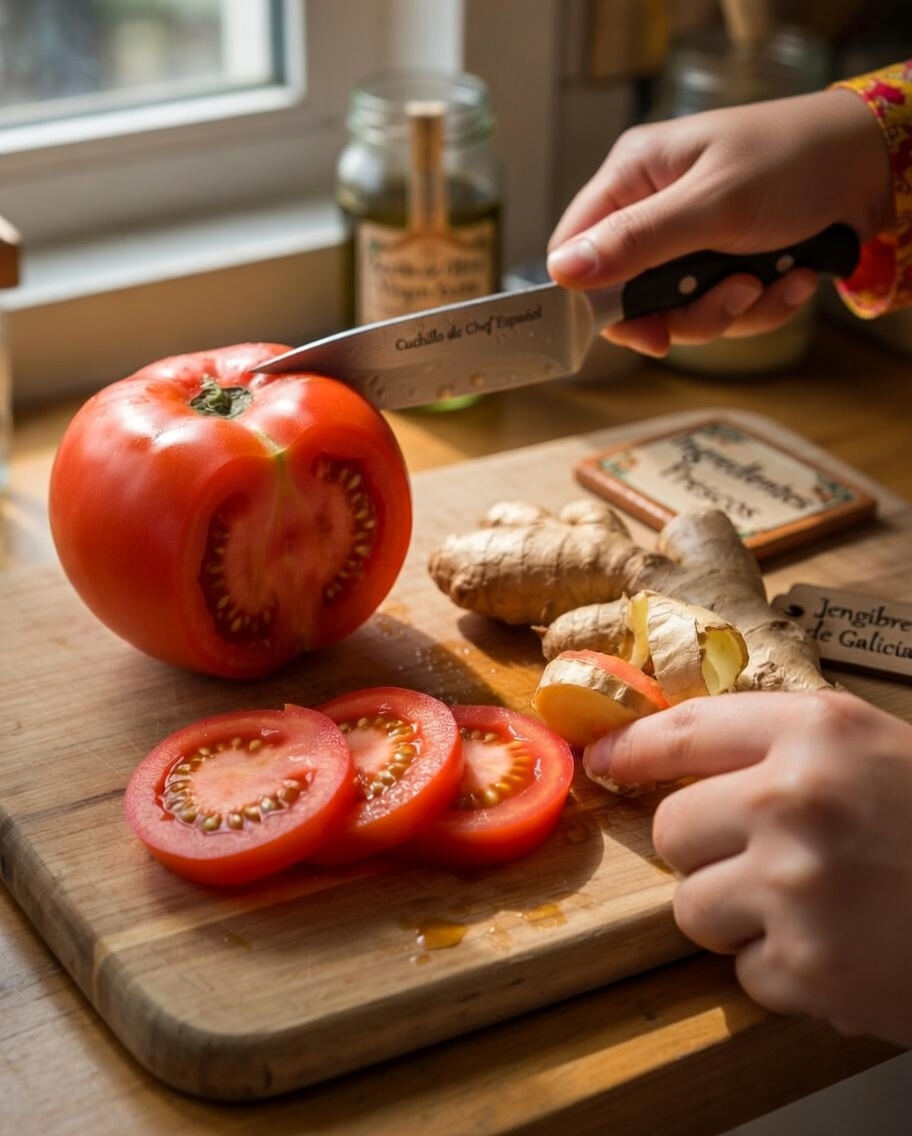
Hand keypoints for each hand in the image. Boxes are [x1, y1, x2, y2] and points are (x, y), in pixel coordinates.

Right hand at [547, 89, 892, 356]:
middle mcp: (655, 212)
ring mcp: (691, 243)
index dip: (593, 297)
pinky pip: (724, 313)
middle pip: (630, 297)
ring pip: (681, 314)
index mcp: (634, 177)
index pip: (576, 249)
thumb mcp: (711, 203)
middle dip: (686, 311)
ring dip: (731, 311)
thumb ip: (636, 242)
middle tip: (730, 297)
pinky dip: (763, 306)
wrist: (874, 167)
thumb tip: (563, 273)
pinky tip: (795, 277)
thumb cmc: (793, 162)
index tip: (639, 326)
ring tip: (771, 278)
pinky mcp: (727, 266)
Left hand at [584, 691, 911, 1046]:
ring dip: (737, 914)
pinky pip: (745, 971)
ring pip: (693, 908)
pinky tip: (842, 947)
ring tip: (811, 906)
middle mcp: (793, 801)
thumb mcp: (870, 748)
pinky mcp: (807, 969)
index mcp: (813, 732)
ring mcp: (795, 888)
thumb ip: (776, 744)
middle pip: (673, 831)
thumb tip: (673, 757)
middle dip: (703, 849)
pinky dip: (783, 969)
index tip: (604, 762)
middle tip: (763, 856)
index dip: (632, 750)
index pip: (682, 732)